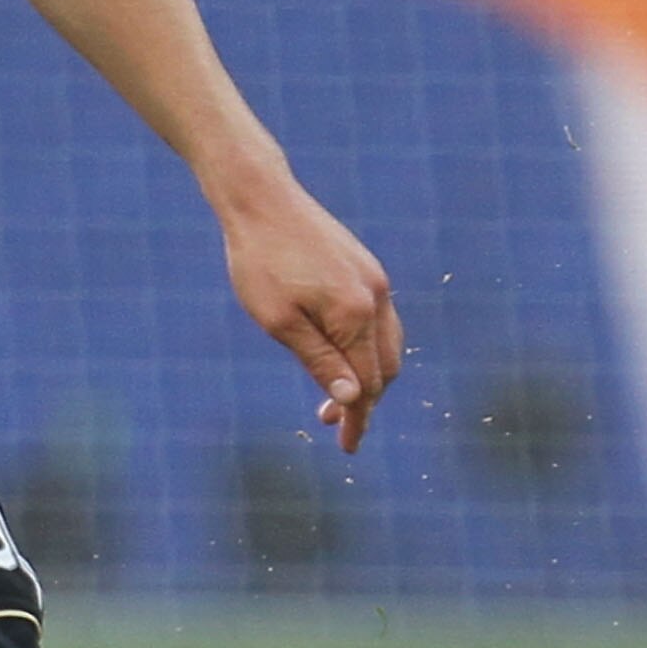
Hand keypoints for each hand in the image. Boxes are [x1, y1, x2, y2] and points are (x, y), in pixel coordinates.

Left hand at [220, 178, 401, 454]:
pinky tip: (341, 354)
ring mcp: (375, 280)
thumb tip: (352, 398)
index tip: (348, 448)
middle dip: (365, 400)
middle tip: (334, 425)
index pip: (368, 383)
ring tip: (337, 396)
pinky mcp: (366, 268)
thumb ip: (319, 360)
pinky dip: (367, 346)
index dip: (359, 419)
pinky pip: (379, 320)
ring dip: (368, 374)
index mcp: (356, 315)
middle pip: (385, 367)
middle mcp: (377, 297)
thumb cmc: (260, 262)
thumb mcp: (279, 322)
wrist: (261, 199)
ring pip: (386, 343)